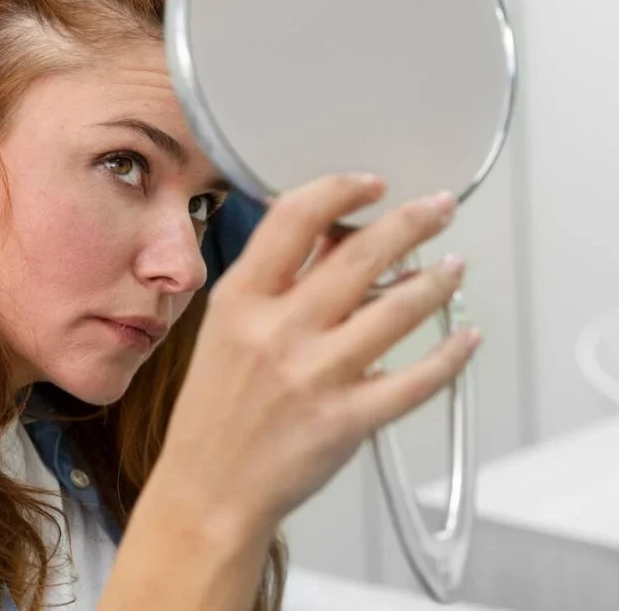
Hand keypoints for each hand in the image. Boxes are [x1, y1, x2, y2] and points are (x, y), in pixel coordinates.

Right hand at [156, 174, 479, 538]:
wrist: (209, 489)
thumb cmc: (214, 411)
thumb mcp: (225, 329)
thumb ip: (274, 283)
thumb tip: (331, 237)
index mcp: (240, 301)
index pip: (294, 219)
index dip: (341, 191)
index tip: (370, 184)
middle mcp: (278, 331)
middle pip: (360, 254)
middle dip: (412, 221)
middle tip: (438, 208)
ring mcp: (316, 375)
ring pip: (399, 309)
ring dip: (437, 280)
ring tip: (453, 266)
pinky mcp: (348, 419)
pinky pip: (417, 379)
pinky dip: (450, 354)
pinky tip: (463, 336)